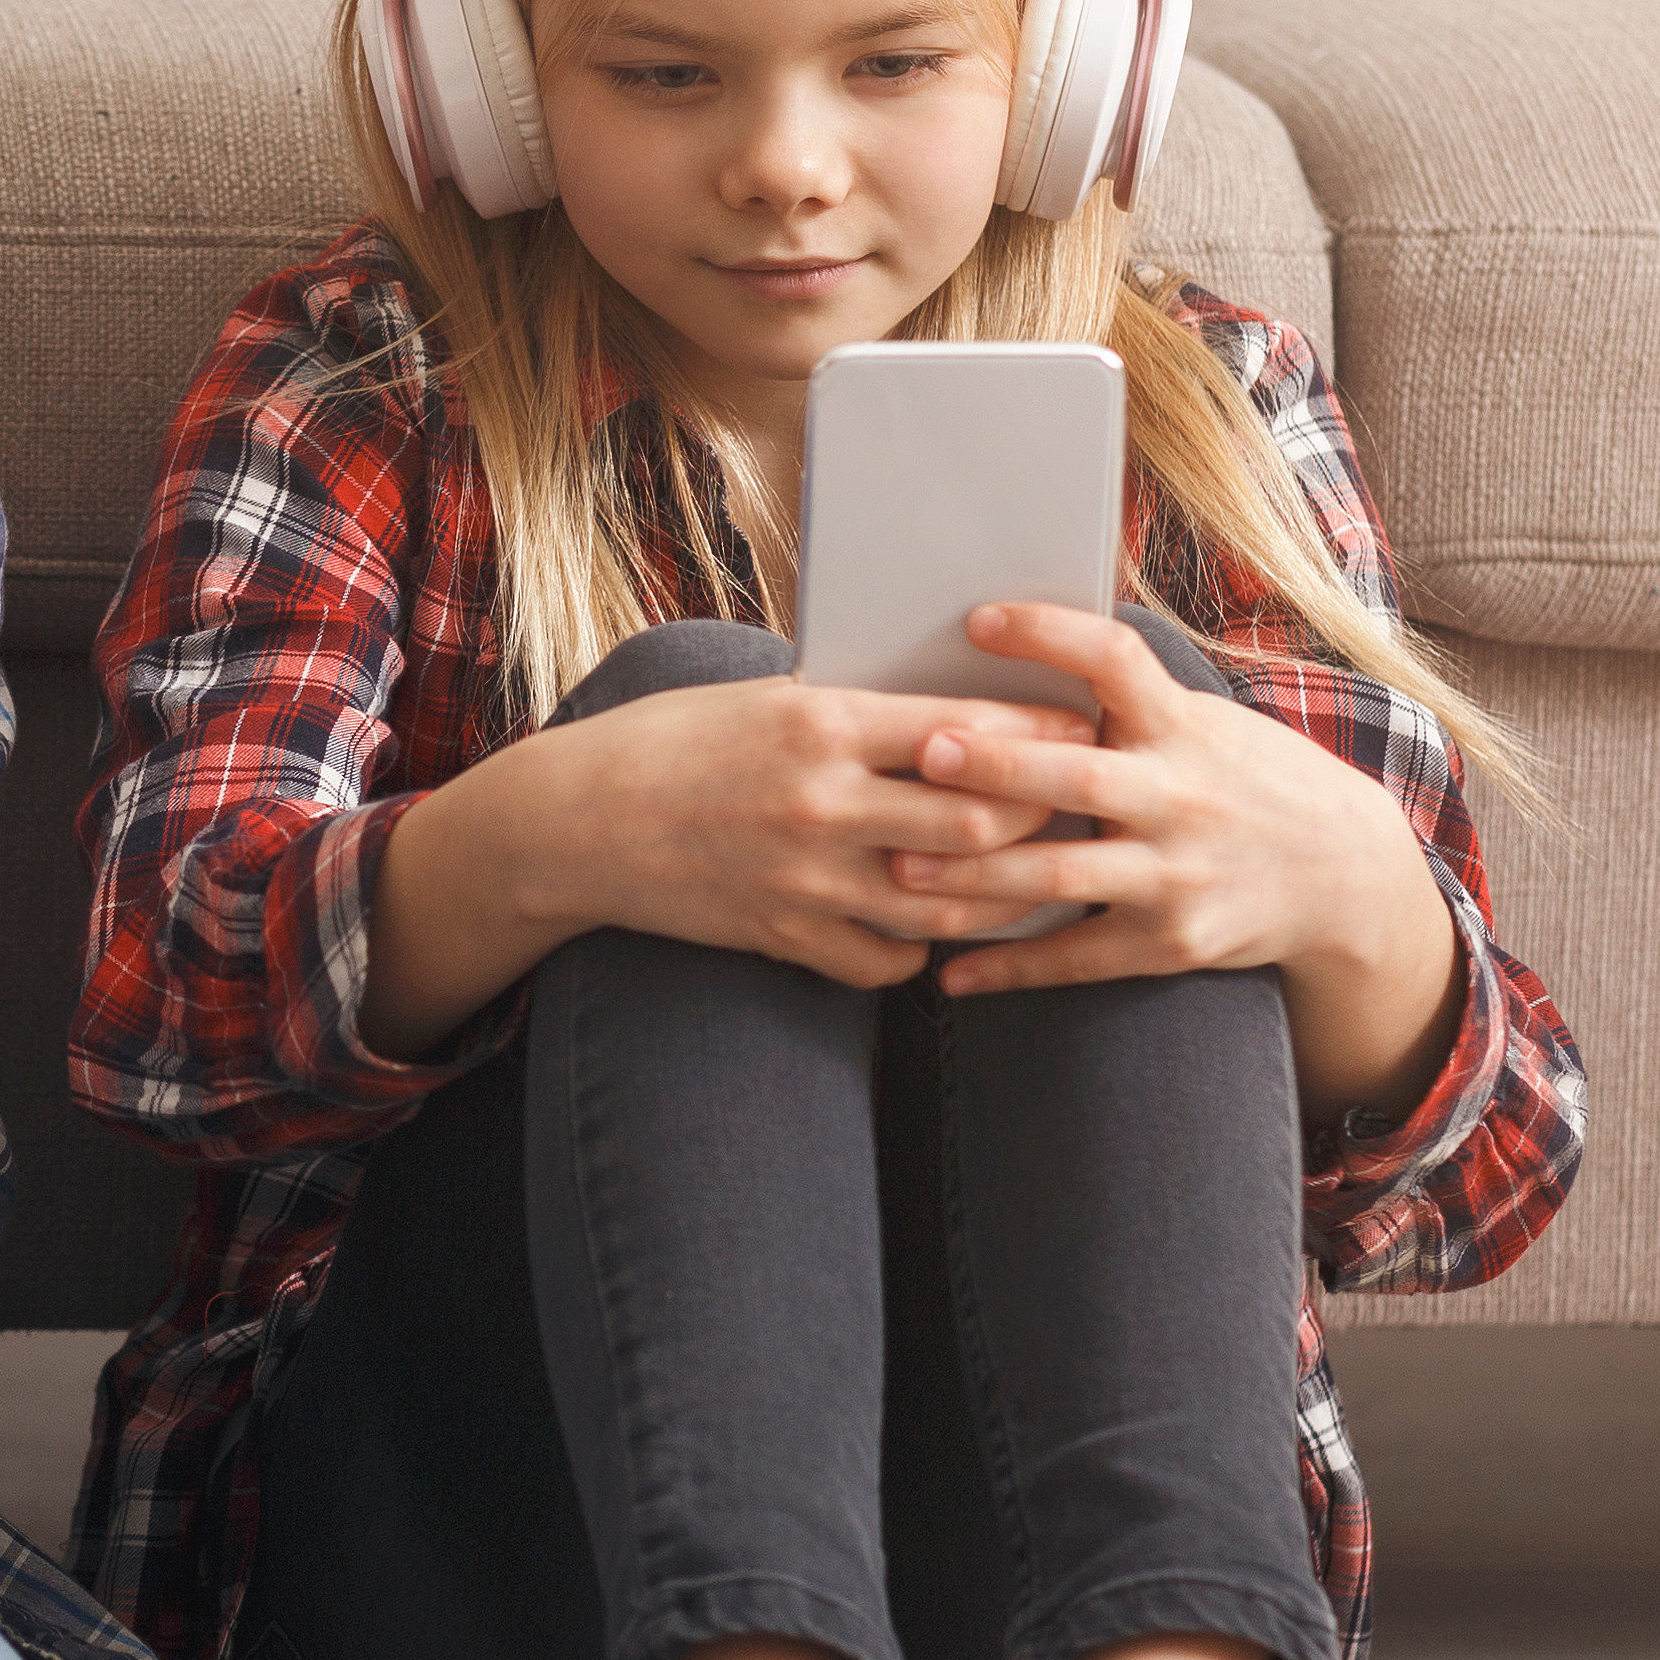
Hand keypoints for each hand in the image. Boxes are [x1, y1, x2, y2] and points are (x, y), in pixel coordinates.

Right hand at [525, 674, 1095, 993]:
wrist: (579, 820)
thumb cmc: (674, 742)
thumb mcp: (767, 699)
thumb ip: (858, 712)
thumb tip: (956, 717)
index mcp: (822, 724)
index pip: (966, 731)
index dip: (1038, 733)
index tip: (1080, 731)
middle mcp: (822, 804)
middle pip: (978, 820)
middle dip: (1039, 813)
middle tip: (1073, 805)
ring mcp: (805, 879)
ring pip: (947, 901)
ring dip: (998, 893)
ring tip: (1028, 874)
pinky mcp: (783, 936)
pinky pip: (886, 959)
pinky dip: (920, 946)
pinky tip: (932, 924)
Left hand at [877, 602, 1460, 1104]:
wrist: (1346, 876)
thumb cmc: (1251, 782)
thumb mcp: (1207, 723)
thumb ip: (1129, 700)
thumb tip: (1027, 640)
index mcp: (1183, 729)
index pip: (1115, 662)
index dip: (1049, 635)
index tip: (979, 620)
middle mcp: (1181, 799)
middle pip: (1075, 780)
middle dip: (996, 767)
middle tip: (923, 751)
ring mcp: (1174, 876)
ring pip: (1059, 877)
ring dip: (975, 875)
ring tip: (898, 869)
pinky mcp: (1169, 944)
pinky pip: (1076, 959)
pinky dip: (1010, 967)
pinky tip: (948, 972)